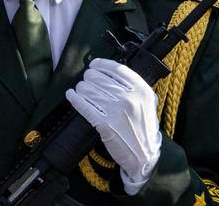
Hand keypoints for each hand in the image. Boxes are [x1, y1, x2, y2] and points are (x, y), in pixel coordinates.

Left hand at [65, 59, 161, 194]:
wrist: (144, 155)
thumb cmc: (144, 126)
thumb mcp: (147, 101)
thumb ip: (134, 86)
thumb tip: (110, 71)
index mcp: (141, 90)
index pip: (116, 69)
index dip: (101, 64)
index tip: (94, 65)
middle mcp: (129, 98)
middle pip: (99, 78)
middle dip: (89, 77)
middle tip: (87, 80)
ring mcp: (116, 111)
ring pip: (89, 90)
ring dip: (81, 88)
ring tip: (80, 89)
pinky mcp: (104, 124)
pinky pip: (84, 106)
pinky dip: (74, 98)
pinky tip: (71, 94)